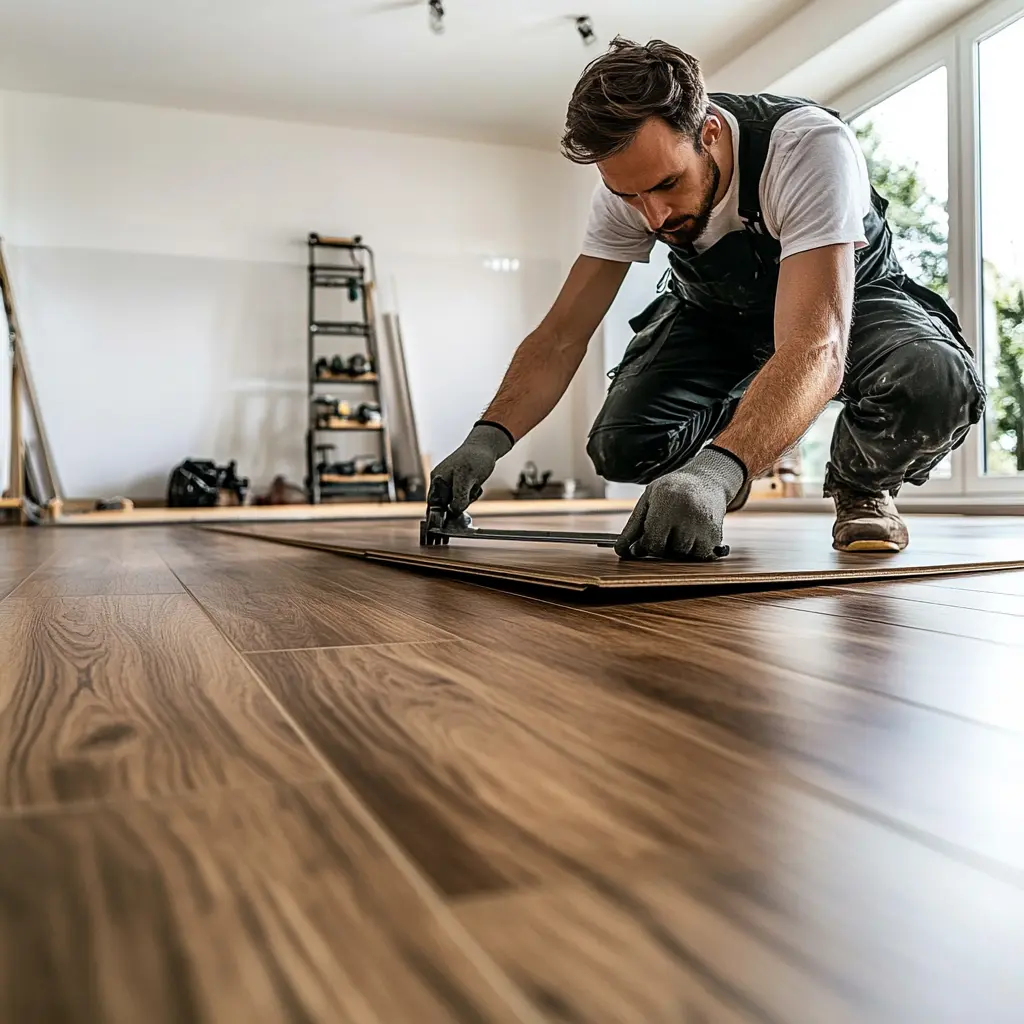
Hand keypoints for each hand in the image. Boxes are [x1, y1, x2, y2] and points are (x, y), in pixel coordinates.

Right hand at [427, 422, 513, 513]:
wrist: (486, 445)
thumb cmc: (475, 458)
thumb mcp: (466, 478)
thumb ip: (459, 496)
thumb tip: (454, 511)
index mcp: (437, 480)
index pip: (433, 503)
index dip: (439, 514)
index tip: (449, 520)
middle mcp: (441, 481)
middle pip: (446, 504)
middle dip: (459, 504)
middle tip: (470, 492)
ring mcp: (451, 482)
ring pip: (457, 501)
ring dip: (467, 498)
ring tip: (474, 485)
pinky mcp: (460, 482)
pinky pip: (464, 495)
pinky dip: (471, 493)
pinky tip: (476, 485)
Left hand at [614, 446, 745, 560]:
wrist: (707, 480)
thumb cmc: (672, 490)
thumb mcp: (648, 500)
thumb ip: (633, 526)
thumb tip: (621, 550)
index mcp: (667, 506)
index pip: (653, 542)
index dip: (646, 546)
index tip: (644, 540)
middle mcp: (688, 517)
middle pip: (669, 551)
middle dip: (662, 546)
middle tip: (665, 529)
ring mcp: (705, 527)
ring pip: (685, 556)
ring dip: (678, 549)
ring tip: (679, 528)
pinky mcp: (717, 535)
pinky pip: (701, 557)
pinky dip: (694, 551)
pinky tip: (692, 534)